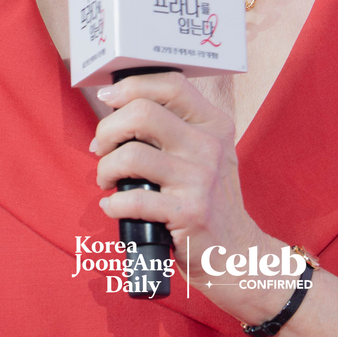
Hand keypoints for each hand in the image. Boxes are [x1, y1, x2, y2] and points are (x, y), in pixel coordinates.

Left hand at [90, 71, 287, 323]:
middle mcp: (209, 145)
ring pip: (131, 155)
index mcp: (213, 124)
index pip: (170, 83)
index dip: (131, 86)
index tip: (109, 100)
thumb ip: (176, 128)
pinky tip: (113, 207)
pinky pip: (133, 199)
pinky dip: (113, 204)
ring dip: (105, 169)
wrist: (237, 253)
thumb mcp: (207, 153)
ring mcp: (200, 179)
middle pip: (142, 113)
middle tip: (100, 148)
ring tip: (107, 180)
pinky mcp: (189, 212)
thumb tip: (119, 109)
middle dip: (107, 129)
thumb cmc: (210, 200)